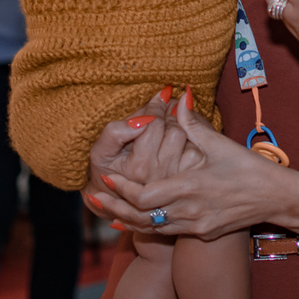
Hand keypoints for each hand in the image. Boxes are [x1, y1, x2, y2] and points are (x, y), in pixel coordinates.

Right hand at [82, 88, 202, 219]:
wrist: (118, 200)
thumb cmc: (108, 172)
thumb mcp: (100, 152)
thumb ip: (115, 132)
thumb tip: (142, 119)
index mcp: (138, 167)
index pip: (154, 125)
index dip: (155, 107)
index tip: (159, 97)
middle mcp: (161, 176)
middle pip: (175, 130)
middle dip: (169, 117)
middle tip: (163, 113)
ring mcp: (177, 180)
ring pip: (190, 139)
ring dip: (181, 128)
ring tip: (168, 128)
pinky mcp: (189, 181)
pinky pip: (197, 150)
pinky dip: (191, 141)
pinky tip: (177, 143)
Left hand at [92, 94, 290, 239]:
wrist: (277, 198)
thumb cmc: (250, 169)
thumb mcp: (221, 144)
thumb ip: (193, 123)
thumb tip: (179, 96)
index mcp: (191, 188)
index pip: (144, 197)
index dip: (123, 189)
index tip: (107, 177)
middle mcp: (190, 212)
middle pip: (141, 218)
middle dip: (116, 208)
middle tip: (97, 197)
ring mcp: (196, 226)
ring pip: (152, 229)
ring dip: (129, 220)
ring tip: (109, 212)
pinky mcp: (203, 233)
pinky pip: (169, 233)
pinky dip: (150, 226)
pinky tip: (139, 219)